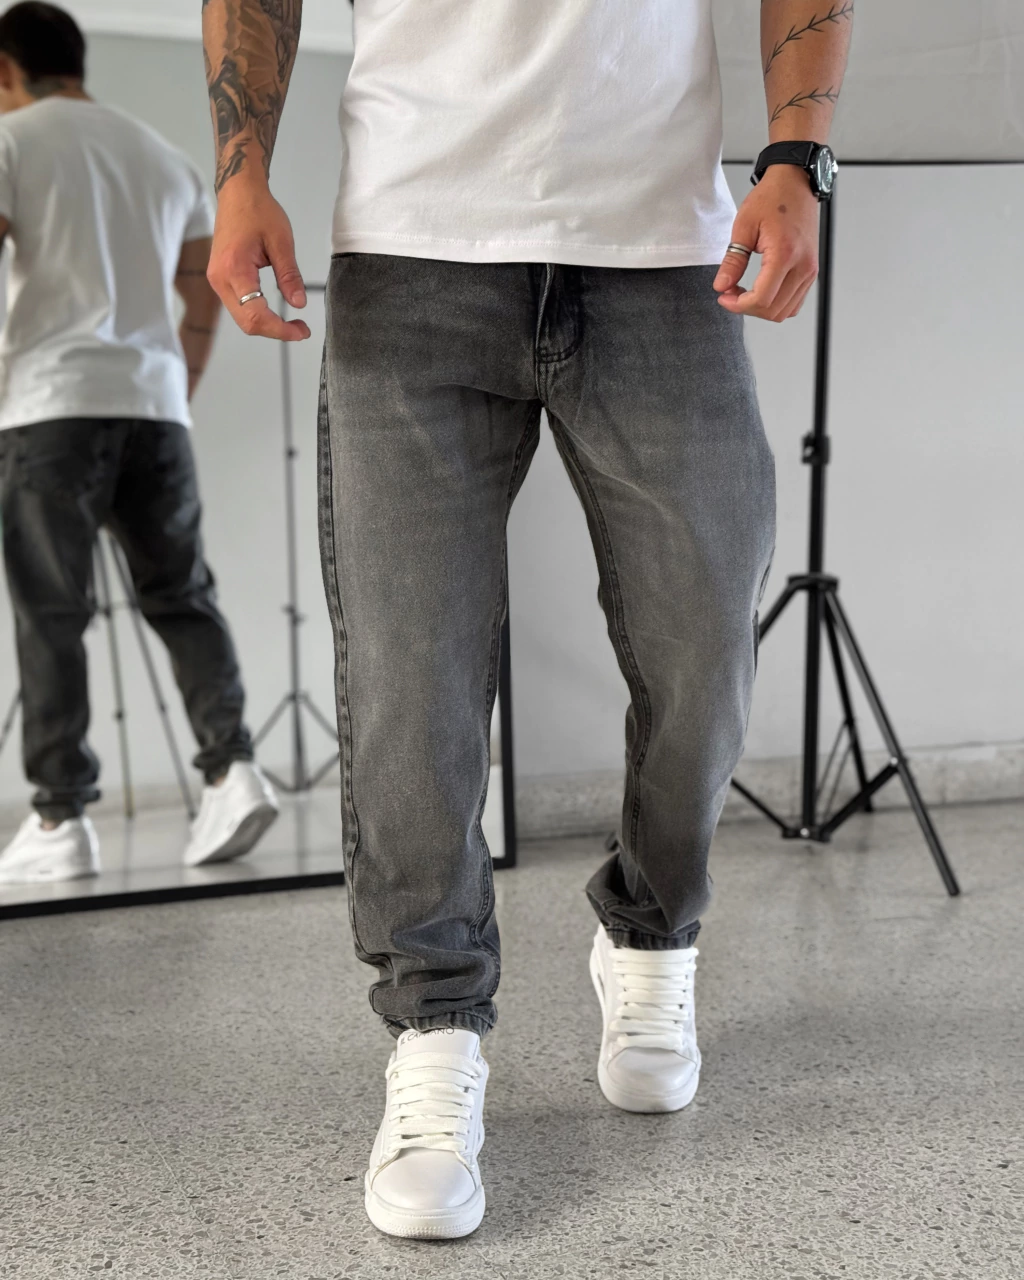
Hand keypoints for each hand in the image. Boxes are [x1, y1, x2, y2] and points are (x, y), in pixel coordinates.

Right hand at [207, 180, 310, 341]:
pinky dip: (258, 314)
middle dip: (275, 331)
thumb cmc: (258, 210)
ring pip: (242, 318)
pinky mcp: (220, 279)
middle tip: (301, 329)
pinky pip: (239, 307)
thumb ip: (290, 275)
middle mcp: (220, 279)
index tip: (302, 330)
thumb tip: (299, 304)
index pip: (256, 315)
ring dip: (267, 325)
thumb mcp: (281, 241)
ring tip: (292, 322)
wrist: (237, 193)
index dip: (280, 330)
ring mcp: (217, 280)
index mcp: (234, 269)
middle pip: (247, 323)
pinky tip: (275, 311)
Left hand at [713, 167, 819, 322]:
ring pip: (785, 312)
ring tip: (744, 292)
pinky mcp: (811, 271)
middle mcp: (803, 266)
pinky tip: (761, 290)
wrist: (796, 183)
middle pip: (773, 311)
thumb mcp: (744, 226)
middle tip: (731, 293)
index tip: (724, 296)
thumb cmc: (772, 198)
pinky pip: (794, 303)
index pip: (761, 299)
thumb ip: (732, 260)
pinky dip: (776, 304)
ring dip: (761, 308)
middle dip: (747, 308)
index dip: (738, 305)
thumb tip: (722, 286)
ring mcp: (810, 270)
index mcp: (785, 254)